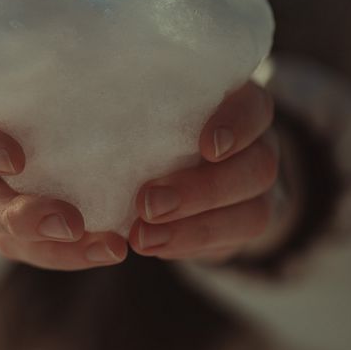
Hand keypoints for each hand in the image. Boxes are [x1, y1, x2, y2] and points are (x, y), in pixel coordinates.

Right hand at [0, 0, 126, 270]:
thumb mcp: (11, 11)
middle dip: (14, 211)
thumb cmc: (22, 44)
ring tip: (109, 245)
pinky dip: (70, 256)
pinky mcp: (29, 219)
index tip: (10, 150)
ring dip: (52, 246)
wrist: (46, 81)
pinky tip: (115, 247)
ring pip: (5, 233)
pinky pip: (38, 250)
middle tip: (66, 217)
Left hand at [128, 80, 281, 263]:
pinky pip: (235, 241)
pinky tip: (157, 246)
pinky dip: (192, 244)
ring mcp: (260, 189)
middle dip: (203, 189)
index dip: (236, 125)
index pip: (254, 107)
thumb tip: (90, 123)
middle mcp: (260, 143)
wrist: (182, 168)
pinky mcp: (249, 223)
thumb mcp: (150, 112)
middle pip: (257, 164)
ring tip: (143, 237)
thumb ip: (141, 116)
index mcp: (239, 103)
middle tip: (148, 204)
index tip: (205, 146)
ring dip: (196, 227)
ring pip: (254, 210)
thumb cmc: (154, 124)